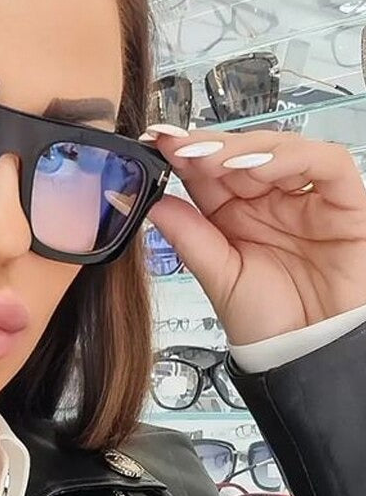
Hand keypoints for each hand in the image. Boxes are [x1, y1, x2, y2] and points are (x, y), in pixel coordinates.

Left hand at [143, 126, 365, 345]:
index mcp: (234, 215)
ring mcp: (305, 199)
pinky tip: (258, 168)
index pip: (207, 171)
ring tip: (214, 161)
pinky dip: (293, 158)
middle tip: (180, 146)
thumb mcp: (219, 277)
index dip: (183, 152)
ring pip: (281, 148)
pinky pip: (327, 164)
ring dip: (245, 148)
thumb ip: (190, 238)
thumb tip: (153, 202)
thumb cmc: (268, 321)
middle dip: (209, 146)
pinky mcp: (343, 204)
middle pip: (241, 152)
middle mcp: (269, 201)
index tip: (155, 140)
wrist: (305, 355)